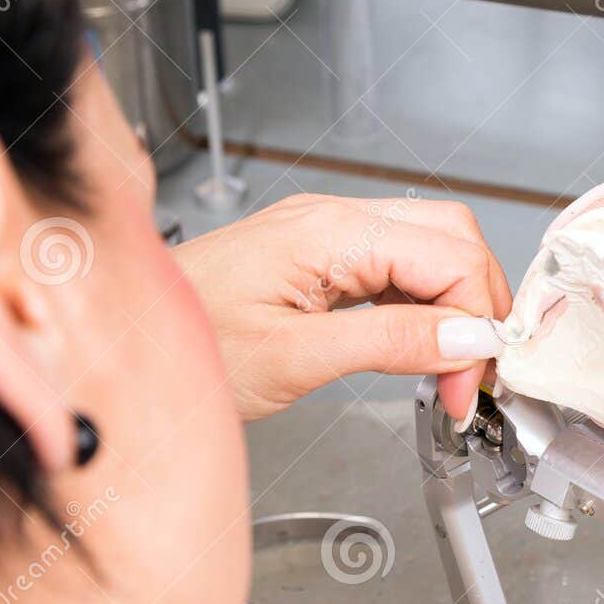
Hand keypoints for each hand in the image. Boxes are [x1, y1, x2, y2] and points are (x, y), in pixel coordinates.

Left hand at [174, 193, 510, 422]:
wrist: (126, 343)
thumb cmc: (186, 345)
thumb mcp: (296, 358)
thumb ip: (390, 342)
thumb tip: (467, 340)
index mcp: (331, 232)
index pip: (450, 256)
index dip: (476, 322)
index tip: (467, 383)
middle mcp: (334, 220)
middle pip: (452, 238)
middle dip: (477, 305)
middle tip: (469, 375)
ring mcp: (327, 234)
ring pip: (430, 249)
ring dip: (453, 306)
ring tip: (446, 369)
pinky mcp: (319, 257)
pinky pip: (396, 266)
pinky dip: (422, 306)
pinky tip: (417, 347)